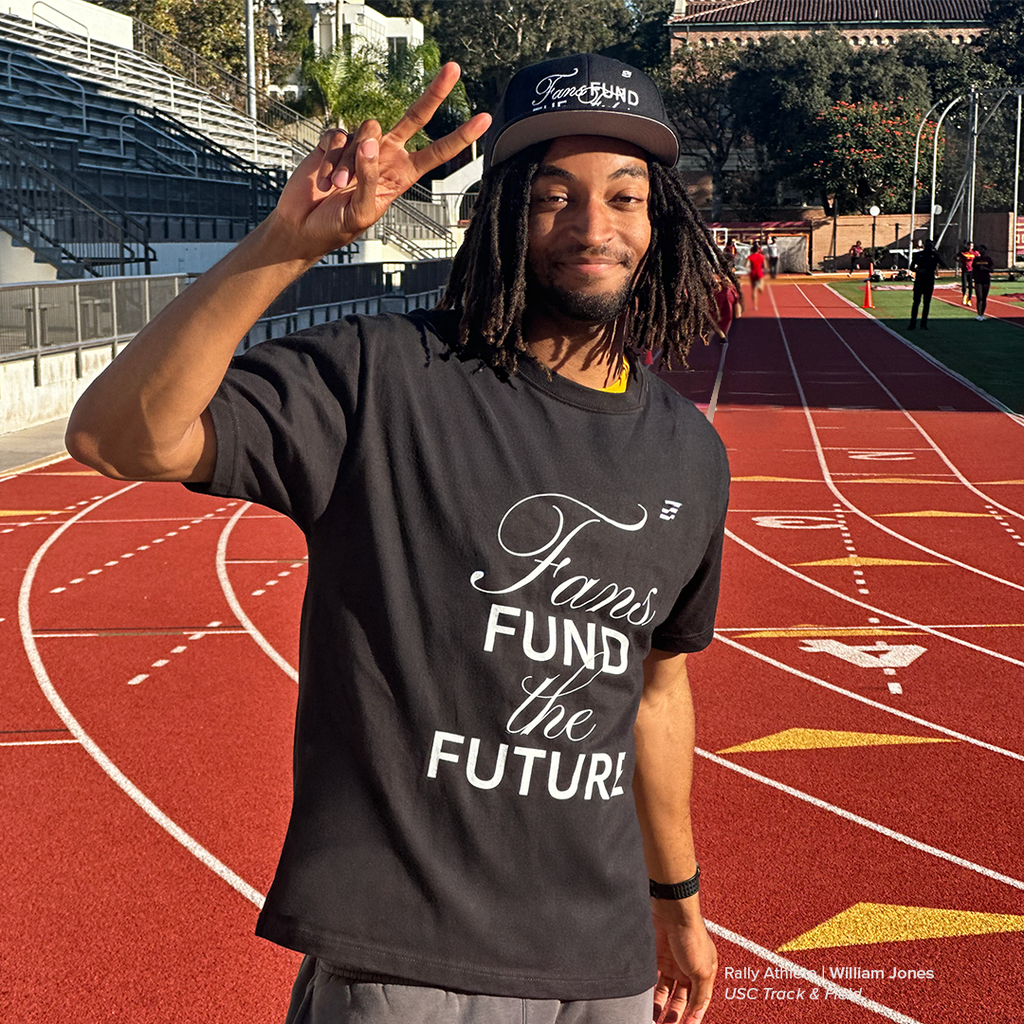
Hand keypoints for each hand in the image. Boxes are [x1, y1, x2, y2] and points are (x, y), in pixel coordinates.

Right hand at [269, 63, 490, 261]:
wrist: (302, 226)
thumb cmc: (336, 228)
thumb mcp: (362, 212)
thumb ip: (371, 179)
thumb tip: (370, 143)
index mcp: (401, 176)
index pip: (436, 152)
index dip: (459, 136)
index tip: (482, 119)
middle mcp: (384, 156)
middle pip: (415, 117)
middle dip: (435, 93)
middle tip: (453, 69)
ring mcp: (360, 147)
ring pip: (368, 129)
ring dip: (352, 160)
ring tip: (338, 185)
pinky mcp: (334, 142)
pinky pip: (337, 135)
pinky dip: (330, 157)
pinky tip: (325, 176)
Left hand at [651, 907, 716, 1023]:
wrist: (671, 911)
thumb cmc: (692, 936)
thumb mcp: (703, 970)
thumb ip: (701, 993)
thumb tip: (697, 1012)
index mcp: (704, 972)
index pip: (699, 1001)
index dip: (693, 1016)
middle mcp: (688, 968)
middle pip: (681, 998)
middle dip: (674, 1014)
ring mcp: (672, 962)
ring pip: (665, 991)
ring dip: (660, 1005)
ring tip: (652, 1018)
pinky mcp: (657, 956)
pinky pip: (653, 978)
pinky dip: (650, 990)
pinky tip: (645, 1001)